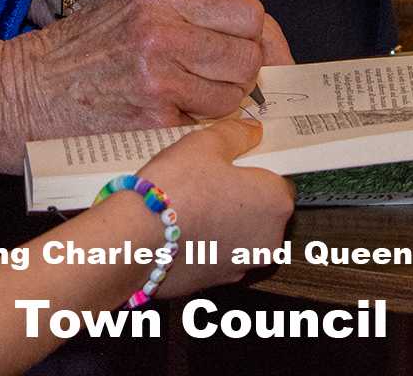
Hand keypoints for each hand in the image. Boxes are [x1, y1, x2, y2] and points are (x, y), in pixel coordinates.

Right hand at [0, 0, 276, 159]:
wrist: (7, 95)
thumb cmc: (64, 59)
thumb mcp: (123, 14)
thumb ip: (181, 21)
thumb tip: (244, 44)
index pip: (248, 12)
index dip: (259, 39)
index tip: (258, 57)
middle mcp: (163, 30)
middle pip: (249, 56)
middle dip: (244, 78)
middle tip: (219, 89)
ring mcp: (158, 78)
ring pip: (234, 98)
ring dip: (222, 110)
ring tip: (186, 109)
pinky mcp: (149, 122)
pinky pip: (204, 130)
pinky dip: (196, 135)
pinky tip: (169, 129)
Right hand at [136, 118, 293, 296]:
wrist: (134, 242)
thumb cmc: (175, 189)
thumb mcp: (206, 143)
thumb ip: (236, 135)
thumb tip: (252, 130)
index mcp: (276, 202)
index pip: (278, 180)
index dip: (255, 170)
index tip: (232, 164)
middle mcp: (269, 239)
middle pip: (262, 210)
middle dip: (241, 198)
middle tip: (208, 181)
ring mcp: (243, 265)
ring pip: (241, 235)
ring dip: (225, 222)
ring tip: (191, 205)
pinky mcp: (217, 283)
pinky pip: (219, 255)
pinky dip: (207, 243)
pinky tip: (182, 229)